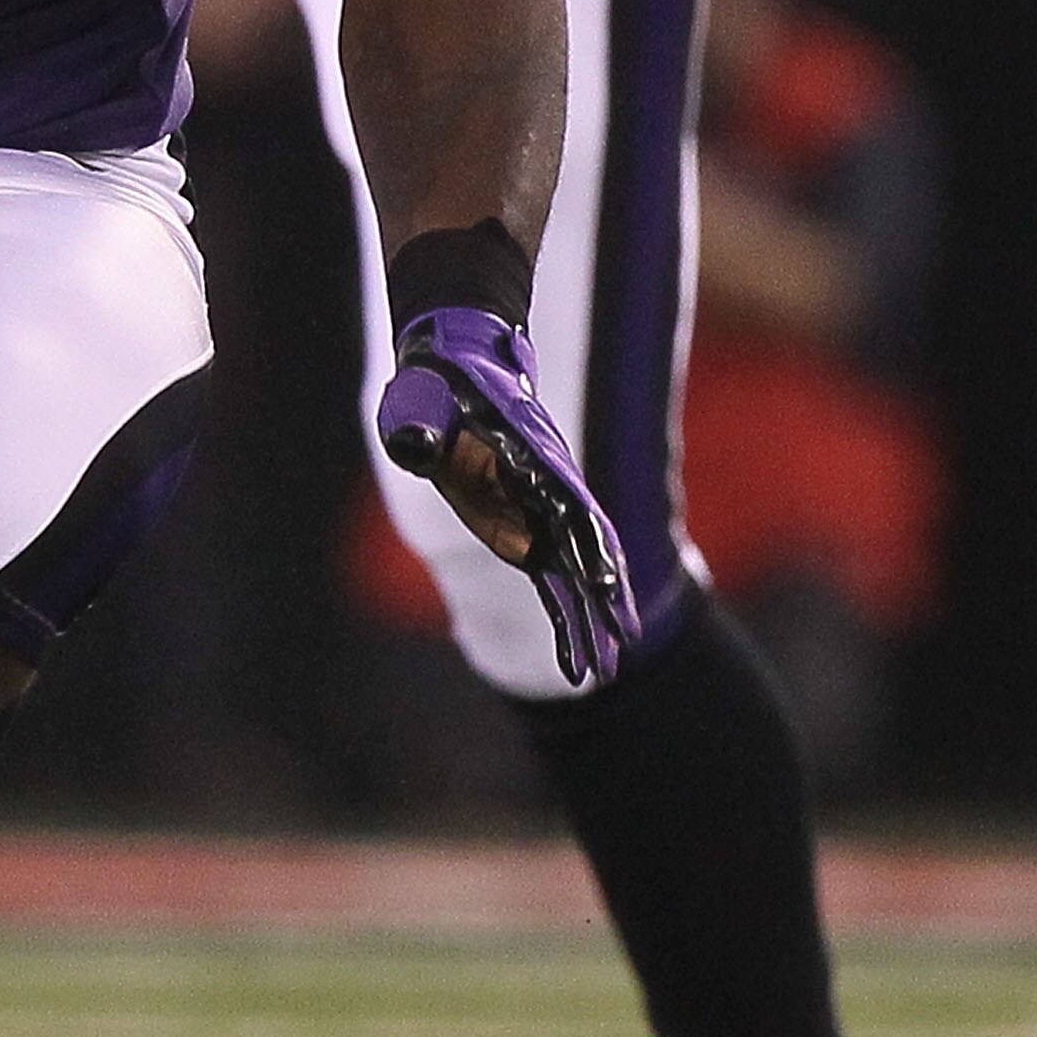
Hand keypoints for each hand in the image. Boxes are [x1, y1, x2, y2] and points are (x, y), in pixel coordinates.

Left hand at [376, 306, 638, 688]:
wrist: (454, 367)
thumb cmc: (436, 385)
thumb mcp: (420, 397)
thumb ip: (419, 422)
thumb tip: (413, 443)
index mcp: (529, 457)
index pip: (568, 506)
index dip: (588, 546)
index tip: (606, 584)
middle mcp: (546, 487)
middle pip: (586, 547)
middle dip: (605, 596)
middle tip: (623, 644)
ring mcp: (539, 510)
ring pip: (576, 571)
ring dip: (593, 617)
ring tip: (608, 670)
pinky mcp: (523, 526)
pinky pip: (552, 577)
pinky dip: (567, 612)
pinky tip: (574, 656)